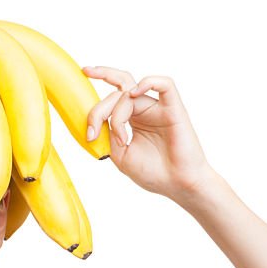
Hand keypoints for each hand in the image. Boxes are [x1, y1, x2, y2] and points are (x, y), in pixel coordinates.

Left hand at [81, 66, 216, 200]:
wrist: (177, 185)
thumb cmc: (154, 172)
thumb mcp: (120, 155)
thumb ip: (108, 134)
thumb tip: (98, 121)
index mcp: (131, 118)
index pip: (110, 100)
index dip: (94, 113)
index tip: (89, 136)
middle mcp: (144, 109)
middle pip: (117, 91)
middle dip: (98, 109)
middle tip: (92, 131)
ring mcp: (158, 107)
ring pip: (130, 91)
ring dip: (117, 113)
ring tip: (121, 139)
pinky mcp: (174, 109)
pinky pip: (165, 84)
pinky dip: (148, 82)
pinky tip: (134, 93)